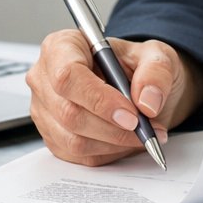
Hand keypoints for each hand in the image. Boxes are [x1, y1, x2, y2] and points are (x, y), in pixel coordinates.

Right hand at [25, 31, 202, 165]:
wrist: (139, 88)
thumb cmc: (138, 66)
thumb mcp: (157, 56)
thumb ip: (156, 72)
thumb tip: (147, 101)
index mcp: (63, 47)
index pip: (68, 75)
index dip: (99, 99)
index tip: (132, 114)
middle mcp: (46, 78)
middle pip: (69, 112)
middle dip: (113, 127)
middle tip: (145, 128)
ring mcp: (46, 110)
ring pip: (74, 140)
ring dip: (115, 142)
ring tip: (143, 133)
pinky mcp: (54, 137)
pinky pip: (79, 155)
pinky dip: (109, 152)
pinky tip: (127, 139)